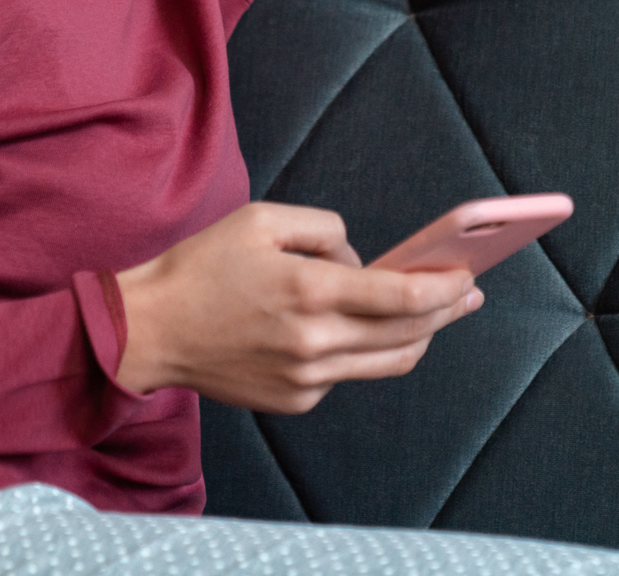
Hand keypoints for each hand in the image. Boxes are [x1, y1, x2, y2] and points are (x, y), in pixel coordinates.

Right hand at [115, 202, 482, 412]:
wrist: (150, 329)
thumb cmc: (202, 267)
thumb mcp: (264, 219)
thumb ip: (326, 230)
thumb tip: (361, 260)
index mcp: (309, 291)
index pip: (404, 297)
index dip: (446, 287)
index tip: (467, 276)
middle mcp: (314, 342)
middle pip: (409, 333)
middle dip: (448, 311)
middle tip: (468, 293)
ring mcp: (306, 379)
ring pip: (388, 361)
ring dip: (419, 336)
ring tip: (433, 314)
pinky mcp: (295, 399)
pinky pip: (348, 373)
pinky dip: (361, 350)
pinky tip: (351, 329)